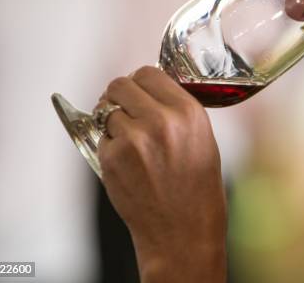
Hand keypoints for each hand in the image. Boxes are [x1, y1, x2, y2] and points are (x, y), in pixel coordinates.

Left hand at [97, 66, 226, 282]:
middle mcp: (161, 120)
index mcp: (188, 111)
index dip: (140, 82)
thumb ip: (176, 109)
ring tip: (130, 144)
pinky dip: (109, 146)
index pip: (149, 72)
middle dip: (119, 96)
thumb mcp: (202, 137)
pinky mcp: (112, 158)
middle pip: (120, 84)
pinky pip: (101, 137)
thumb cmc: (196, 188)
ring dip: (113, 122)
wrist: (183, 230)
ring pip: (106, 110)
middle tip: (124, 111)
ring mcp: (134, 139)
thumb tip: (149, 91)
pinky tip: (127, 163)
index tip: (139, 92)